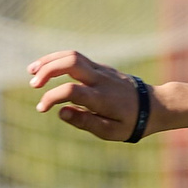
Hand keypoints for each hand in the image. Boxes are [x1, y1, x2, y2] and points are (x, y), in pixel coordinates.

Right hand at [29, 49, 150, 141]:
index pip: (71, 90)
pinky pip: (78, 58)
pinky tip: (48, 70)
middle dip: (48, 69)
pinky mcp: (102, 67)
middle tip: (33, 84)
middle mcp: (101, 80)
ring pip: (73, 55)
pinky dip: (60, 61)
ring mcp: (102, 70)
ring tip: (32, 71)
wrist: (155, 105)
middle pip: (71, 62)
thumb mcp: (111, 132)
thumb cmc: (132, 123)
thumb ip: (85, 122)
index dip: (52, 97)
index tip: (42, 108)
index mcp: (102, 98)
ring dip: (50, 60)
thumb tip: (60, 112)